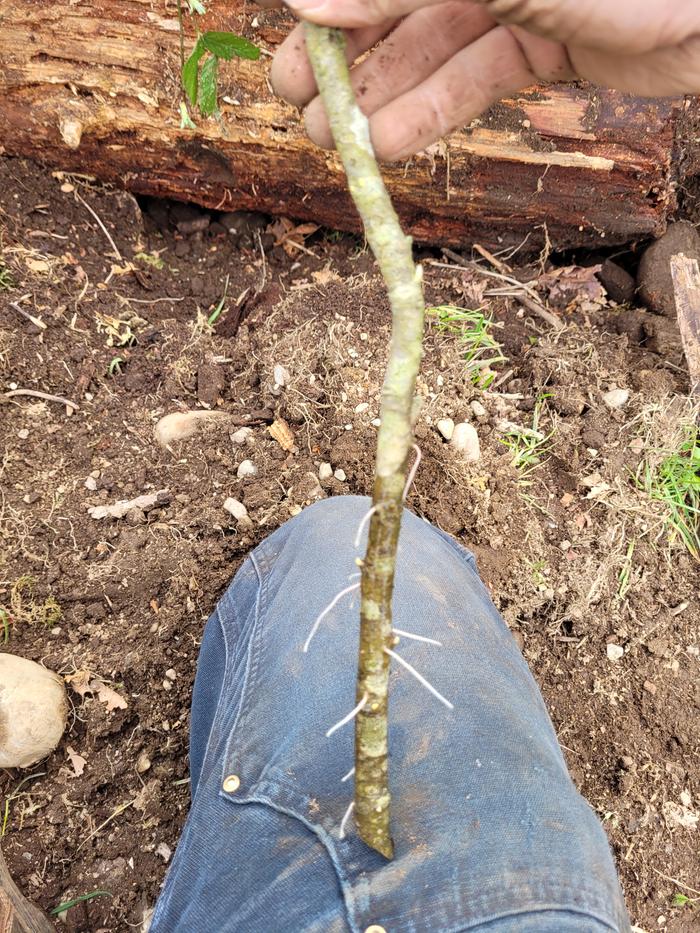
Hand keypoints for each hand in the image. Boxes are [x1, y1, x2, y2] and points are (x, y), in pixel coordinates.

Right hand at [262, 0, 699, 160]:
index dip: (336, 5)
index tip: (289, 37)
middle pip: (399, 4)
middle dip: (345, 54)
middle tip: (295, 103)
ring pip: (432, 49)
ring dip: (380, 96)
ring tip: (333, 141)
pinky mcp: (544, 44)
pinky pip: (474, 78)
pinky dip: (433, 112)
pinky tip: (386, 144)